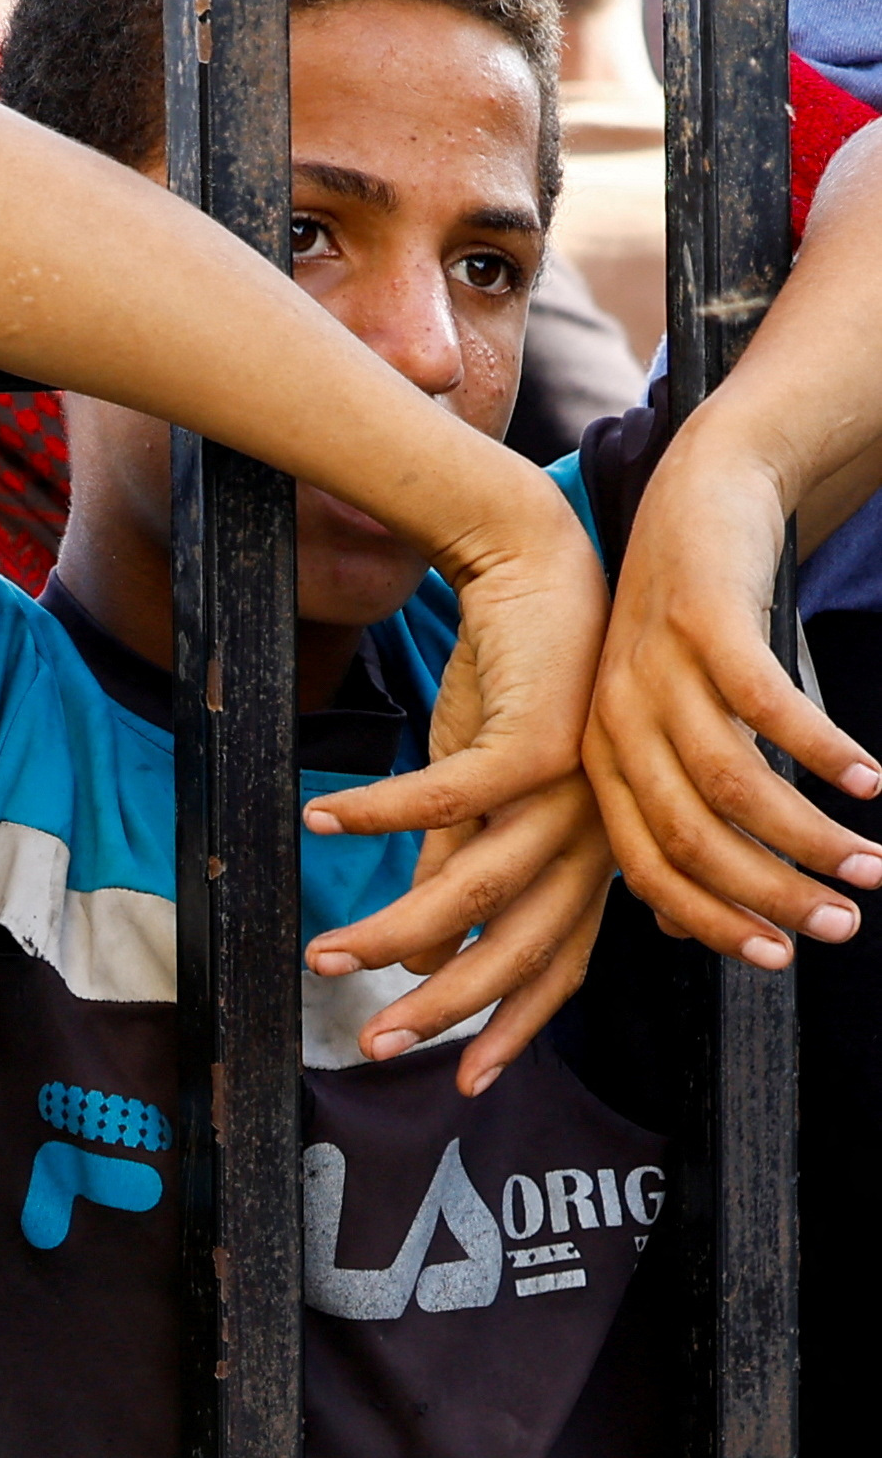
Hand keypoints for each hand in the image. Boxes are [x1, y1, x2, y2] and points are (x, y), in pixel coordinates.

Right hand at [298, 487, 611, 1085]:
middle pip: (518, 944)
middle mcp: (593, 833)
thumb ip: (459, 865)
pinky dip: (377, 813)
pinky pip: (443, 795)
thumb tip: (429, 953)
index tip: (463, 1081)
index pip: (559, 964)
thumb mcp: (482, 788)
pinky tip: (315, 819)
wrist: (542, 567)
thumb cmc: (511, 681)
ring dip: (393, 927)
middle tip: (373, 1044)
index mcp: (590, 853)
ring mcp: (570, 790)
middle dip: (445, 1006)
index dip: (512, 1026)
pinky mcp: (532, 738)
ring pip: (475, 886)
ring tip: (321, 953)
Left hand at [585, 422, 881, 964]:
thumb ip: (663, 811)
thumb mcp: (660, 724)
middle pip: (687, 836)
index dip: (713, 920)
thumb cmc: (687, 628)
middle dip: (768, 892)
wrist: (694, 498)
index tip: (780, 959)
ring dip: (807, 832)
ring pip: (729, 780)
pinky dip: (819, 748)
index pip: (646, 866)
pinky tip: (867, 779)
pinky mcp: (703, 622)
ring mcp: (654, 670)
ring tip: (872, 863)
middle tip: (843, 924)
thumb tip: (666, 917)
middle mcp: (616, 722)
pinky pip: (764, 703)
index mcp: (603, 758)